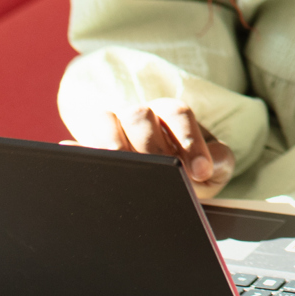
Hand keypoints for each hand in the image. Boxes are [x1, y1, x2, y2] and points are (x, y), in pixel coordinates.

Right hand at [69, 99, 234, 194]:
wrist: (169, 181)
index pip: (178, 115)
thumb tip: (208, 165)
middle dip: (152, 145)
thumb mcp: (212, 168)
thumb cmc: (191, 171)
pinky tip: (76, 159)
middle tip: (164, 172)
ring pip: (107, 121)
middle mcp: (141, 116)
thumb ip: (218, 163)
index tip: (201, 170)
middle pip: (141, 116)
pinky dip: (78, 150)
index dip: (189, 140)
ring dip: (112, 142)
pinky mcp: (93, 148)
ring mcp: (114, 129)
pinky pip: (81, 145)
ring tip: (120, 164)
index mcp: (171, 115)